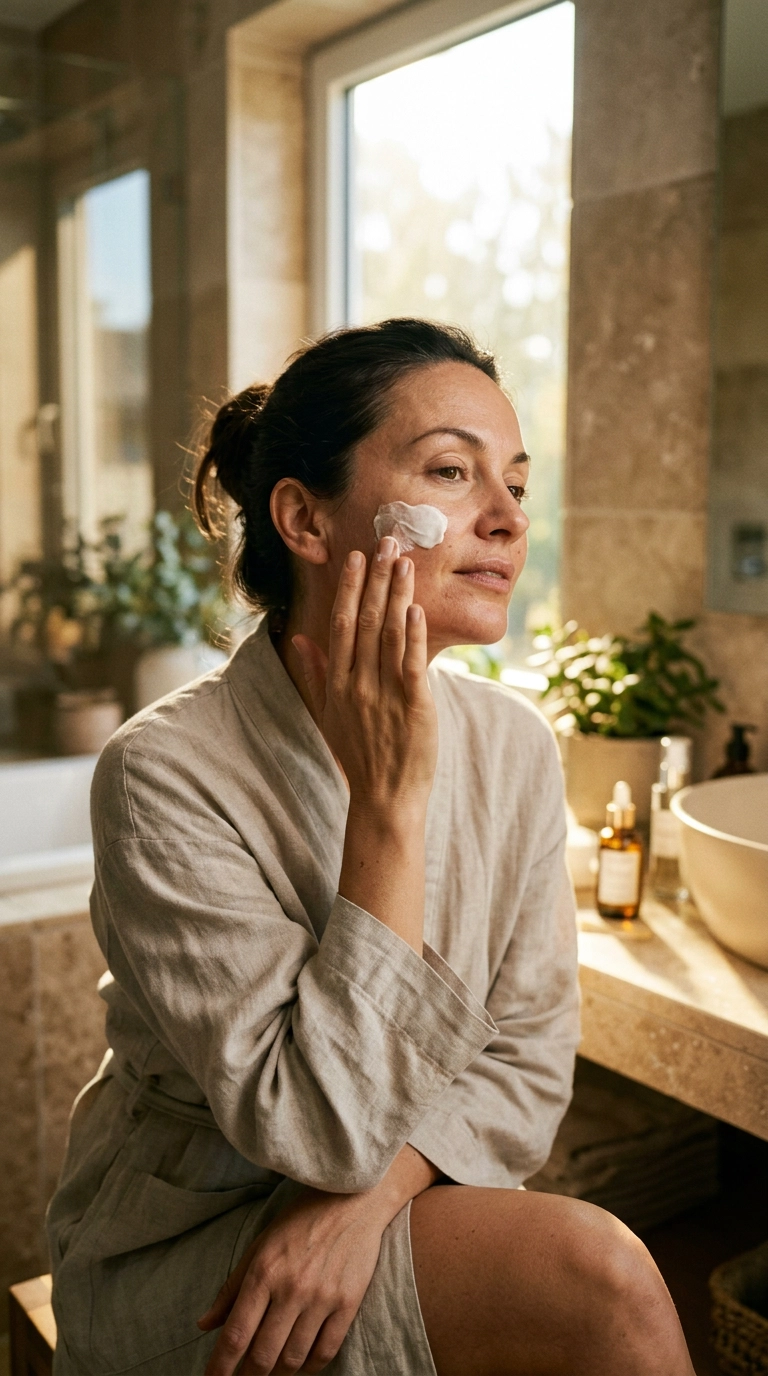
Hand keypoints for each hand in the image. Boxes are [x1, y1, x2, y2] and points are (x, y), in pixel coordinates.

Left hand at [198, 1186, 387, 1374]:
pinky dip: (309, 1367)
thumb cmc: (301, 1221)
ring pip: (293, 1359)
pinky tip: (300, 1364)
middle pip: (263, 1356)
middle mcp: (291, 1288)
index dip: (221, 1366)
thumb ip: (231, 1288)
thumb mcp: (260, 1246)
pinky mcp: (348, 1303)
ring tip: (271, 1372)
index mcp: (264, 1272)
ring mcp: (322, 1298)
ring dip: (278, 1374)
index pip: (236, 1334)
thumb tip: (205, 1325)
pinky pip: (326, 1351)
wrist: (352, 1201)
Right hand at [292, 538, 437, 814]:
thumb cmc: (358, 755)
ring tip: (406, 562)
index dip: (350, 588)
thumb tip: (300, 637)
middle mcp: (357, 684)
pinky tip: (416, 609)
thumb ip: (314, 671)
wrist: (383, 798)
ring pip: (390, 635)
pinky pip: (412, 663)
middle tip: (388, 542)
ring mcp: (384, 694)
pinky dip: (414, 635)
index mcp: (337, 682)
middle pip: (366, 620)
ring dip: (398, 595)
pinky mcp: (413, 706)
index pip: (342, 624)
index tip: (356, 558)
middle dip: (377, 579)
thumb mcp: (326, 712)